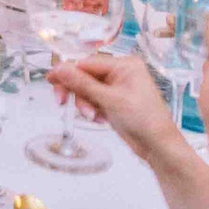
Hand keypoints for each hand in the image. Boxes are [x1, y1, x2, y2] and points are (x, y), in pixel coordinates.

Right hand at [49, 54, 182, 158]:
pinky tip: (99, 119)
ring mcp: (117, 88)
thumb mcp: (110, 100)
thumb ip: (82, 83)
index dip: (68, 71)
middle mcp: (120, 73)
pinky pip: (92, 100)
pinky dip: (91, 109)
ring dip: (84, 104)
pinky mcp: (113, 101)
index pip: (87, 63)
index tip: (51, 79)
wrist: (158, 146)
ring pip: (86, 90)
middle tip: (61, 101)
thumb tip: (60, 68)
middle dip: (76, 91)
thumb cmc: (144, 119)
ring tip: (92, 116)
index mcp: (125, 65)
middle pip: (84, 76)